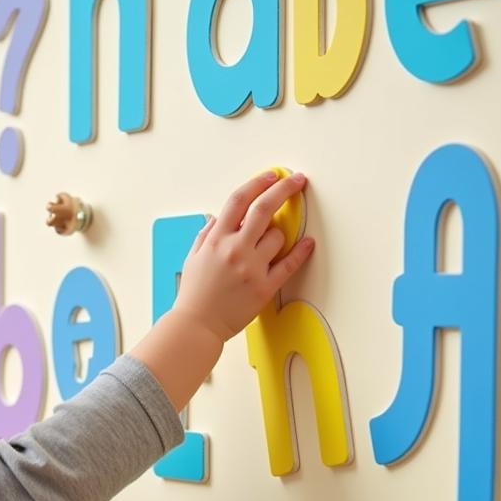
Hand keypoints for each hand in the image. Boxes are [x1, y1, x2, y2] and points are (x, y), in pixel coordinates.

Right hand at [173, 171, 315, 342]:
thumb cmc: (194, 294)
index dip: (257, 183)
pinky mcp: (264, 287)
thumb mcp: (193, 257)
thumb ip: (207, 234)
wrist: (197, 325)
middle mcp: (235, 249)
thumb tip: (217, 217)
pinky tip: (307, 243)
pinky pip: (289, 264)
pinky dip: (301, 252)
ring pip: (277, 236)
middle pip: (264, 208)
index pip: (239, 200)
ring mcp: (251, 268)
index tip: (271, 176)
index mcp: (216, 240)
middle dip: (283, 188)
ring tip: (271, 242)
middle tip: (296, 181)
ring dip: (279, 233)